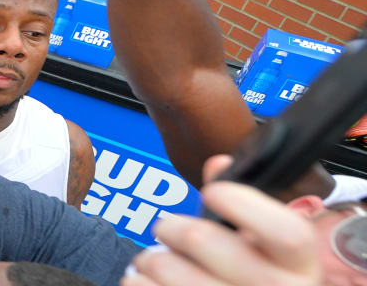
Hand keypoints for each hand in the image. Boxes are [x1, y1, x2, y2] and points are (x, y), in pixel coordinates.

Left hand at [124, 157, 321, 285]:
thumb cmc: (256, 280)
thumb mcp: (265, 248)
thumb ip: (244, 206)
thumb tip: (219, 165)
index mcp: (299, 266)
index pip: (286, 233)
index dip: (243, 204)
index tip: (213, 192)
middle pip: (202, 239)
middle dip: (170, 226)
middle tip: (166, 229)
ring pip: (167, 268)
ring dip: (150, 259)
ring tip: (156, 262)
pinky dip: (138, 281)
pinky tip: (147, 282)